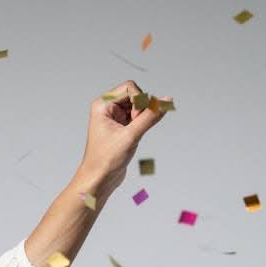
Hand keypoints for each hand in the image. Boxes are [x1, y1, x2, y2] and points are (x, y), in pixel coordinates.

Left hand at [76, 80, 173, 199]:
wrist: (98, 179)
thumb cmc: (106, 159)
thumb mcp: (131, 136)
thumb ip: (150, 116)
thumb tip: (167, 100)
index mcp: (102, 104)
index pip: (130, 87)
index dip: (139, 101)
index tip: (136, 119)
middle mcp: (107, 107)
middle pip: (135, 94)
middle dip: (141, 109)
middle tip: (135, 127)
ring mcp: (114, 116)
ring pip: (138, 106)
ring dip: (142, 118)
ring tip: (134, 135)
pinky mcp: (121, 126)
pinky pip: (138, 116)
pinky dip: (142, 123)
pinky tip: (135, 137)